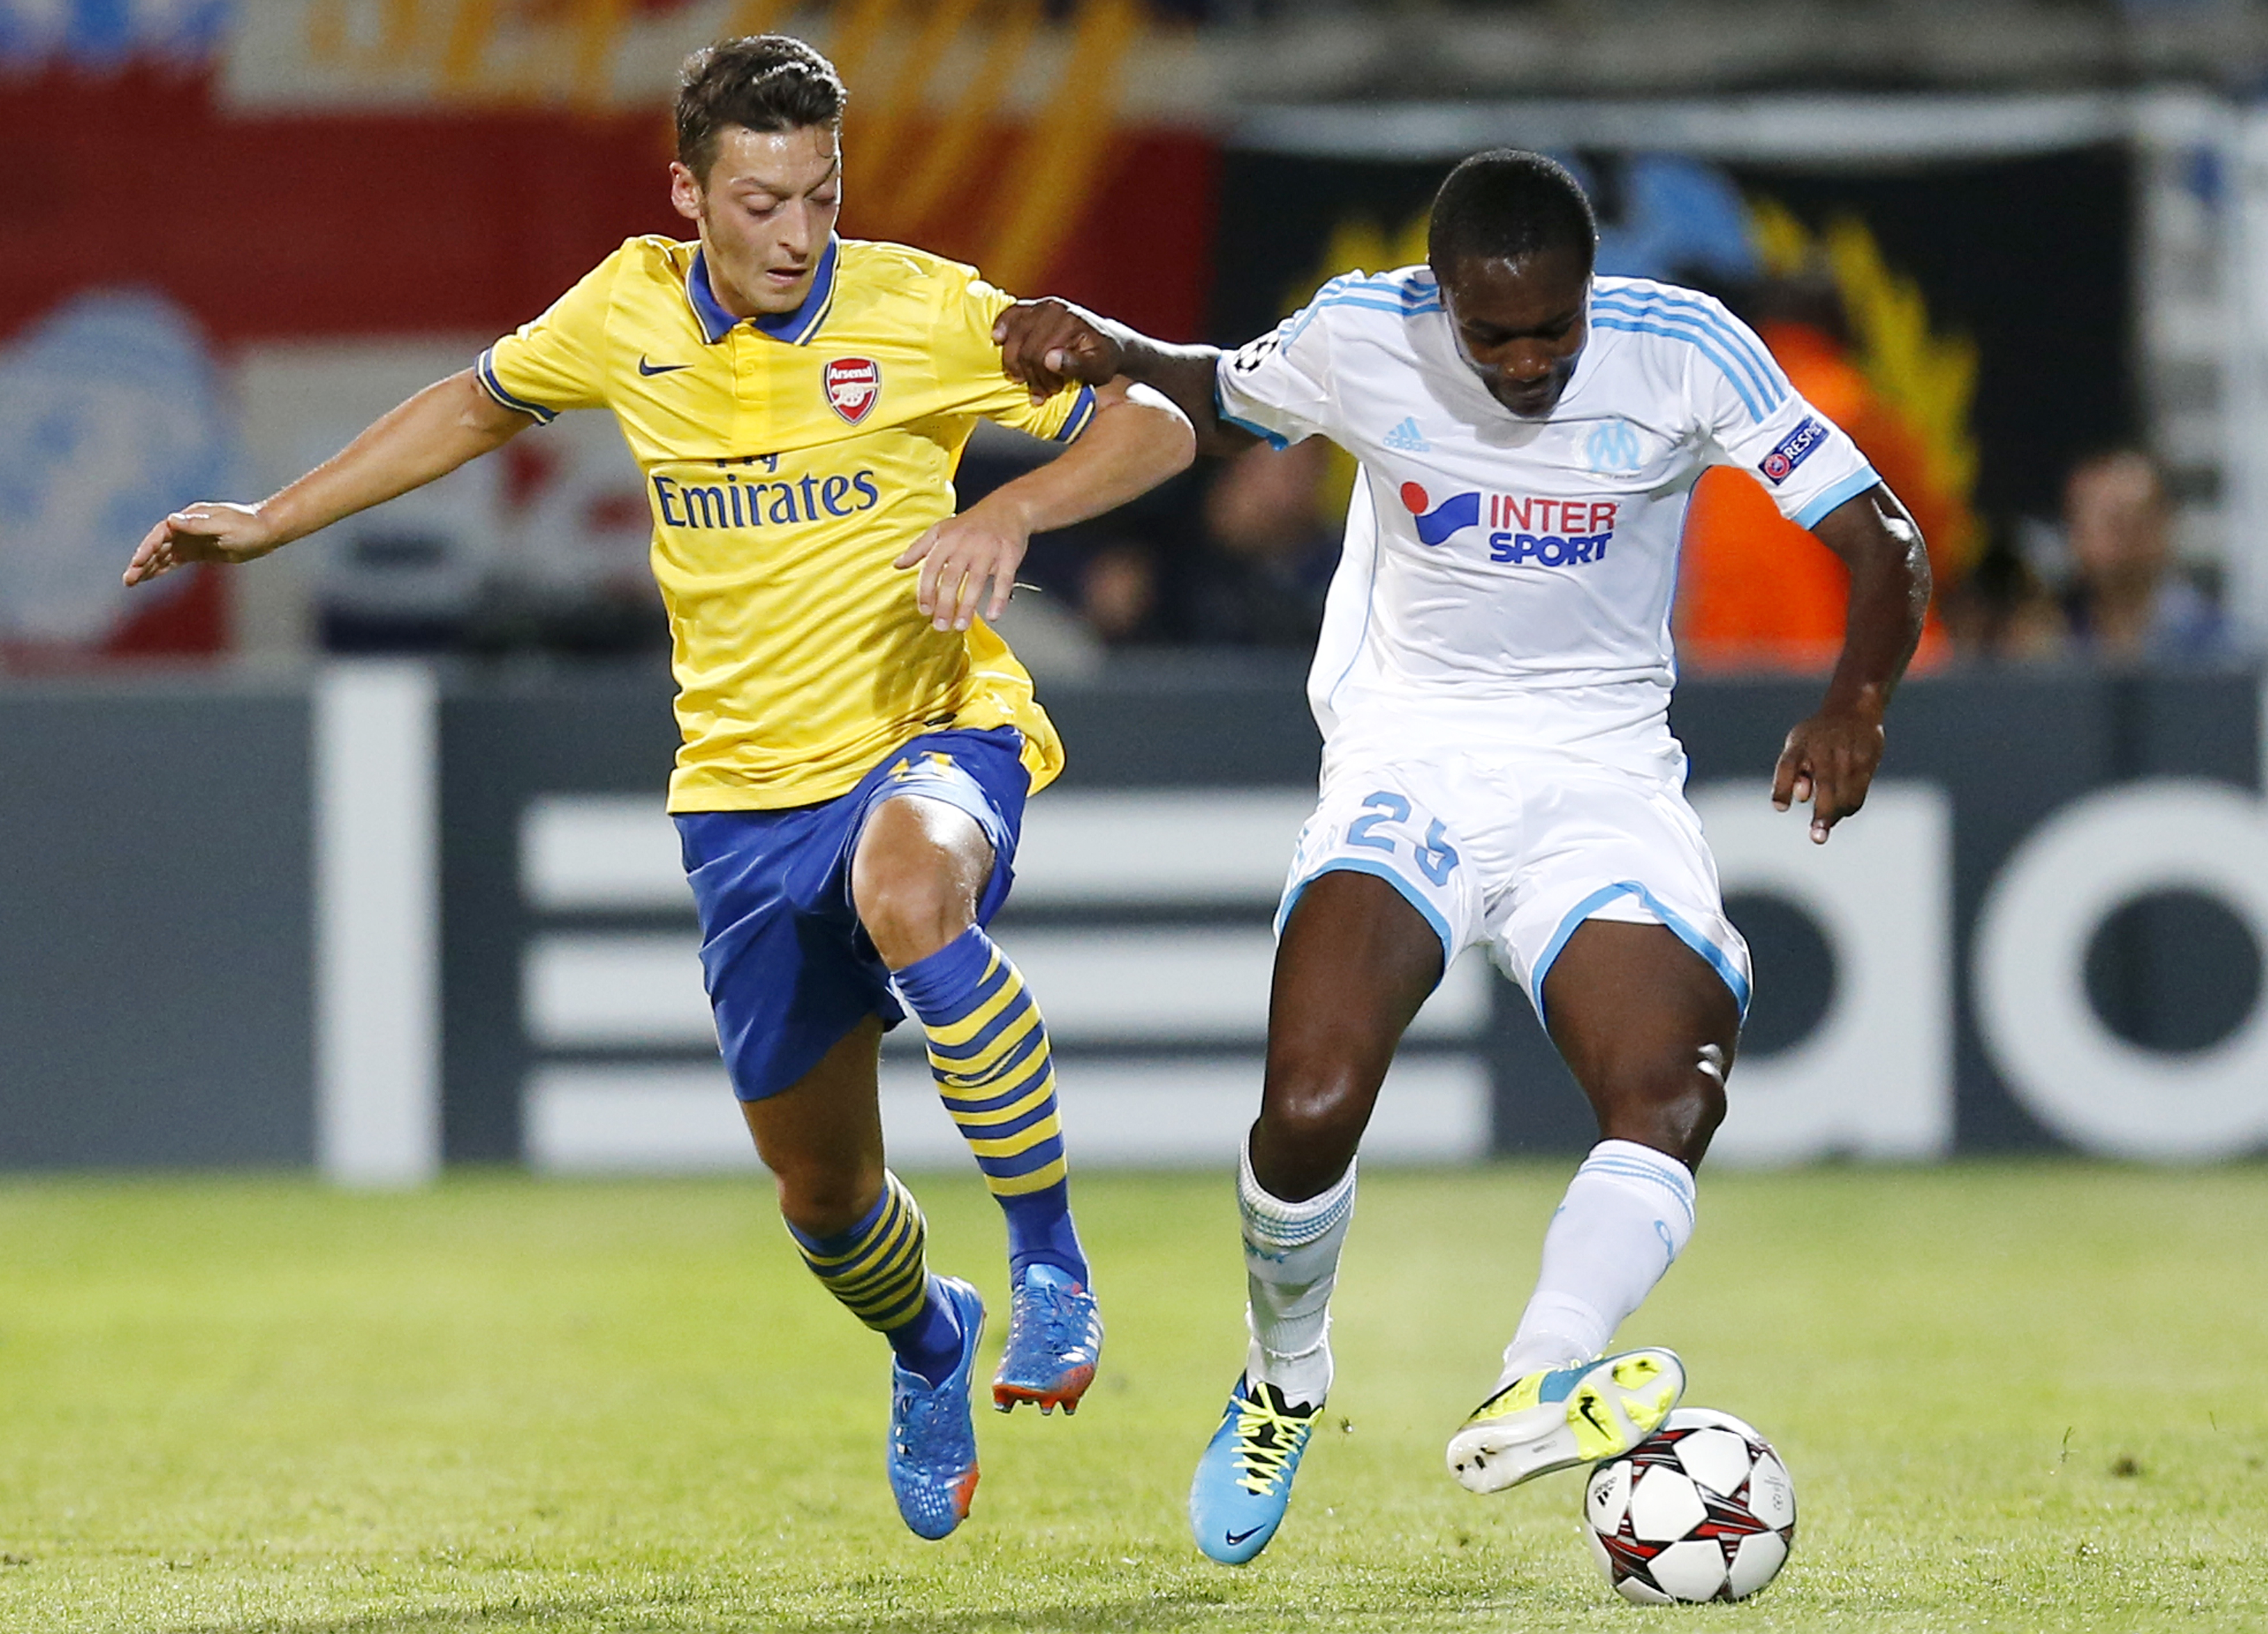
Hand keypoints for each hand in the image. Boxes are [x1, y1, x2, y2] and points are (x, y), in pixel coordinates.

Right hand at [124, 502, 281, 587]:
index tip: (136, 564)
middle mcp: (186, 527)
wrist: (267, 531)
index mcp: (190, 518)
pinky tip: (149, 577)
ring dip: (147, 567)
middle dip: (142, 562)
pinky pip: (175, 561)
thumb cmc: (249, 527)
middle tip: (127, 580)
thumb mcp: (225, 526)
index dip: (147, 549)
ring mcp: (191, 539)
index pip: (162, 534)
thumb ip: (198, 525)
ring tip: (131, 582)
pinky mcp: (199, 551)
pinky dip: (162, 568)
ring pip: (164, 555)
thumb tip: (171, 520)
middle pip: (158, 546)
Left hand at [894, 496, 1030, 631]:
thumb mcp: (941, 530)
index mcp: (946, 539)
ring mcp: (988, 549)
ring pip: (975, 581)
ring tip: (961, 625)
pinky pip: (1003, 579)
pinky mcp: (1008, 555)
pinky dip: (998, 598)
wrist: (1007, 508)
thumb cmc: (972, 523)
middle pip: (951, 578)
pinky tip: (993, 614)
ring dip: (968, 606)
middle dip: (945, 605)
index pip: (931, 568)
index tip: (924, 609)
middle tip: (941, 625)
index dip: (926, 591)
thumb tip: (898, 564)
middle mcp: (965, 544)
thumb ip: (919, 549)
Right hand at [994, 298, 1125, 404]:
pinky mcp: (1034, 308)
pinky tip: (997, 339)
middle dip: (1031, 375)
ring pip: (1015, 337)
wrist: (1109, 342)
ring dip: (1015, 362)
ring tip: (1024, 378)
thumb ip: (1077, 365)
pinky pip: (1011, 314)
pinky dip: (1002, 326)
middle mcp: (1054, 310)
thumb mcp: (1098, 368)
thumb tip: (1050, 360)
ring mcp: (1042, 306)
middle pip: (1027, 349)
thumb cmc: (1103, 358)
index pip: (1041, 356)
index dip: (1041, 379)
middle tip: (1041, 391)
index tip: (1051, 392)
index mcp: (1071, 322)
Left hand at [1772, 706, 1884, 843]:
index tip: (1780, 808)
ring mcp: (1848, 752)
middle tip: (1817, 838)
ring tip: (1824, 826)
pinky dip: (1851, 805)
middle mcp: (1824, 747)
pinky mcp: (1868, 758)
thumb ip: (1793, 772)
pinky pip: (1860, 790)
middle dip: (1822, 813)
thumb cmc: (1816, 737)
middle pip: (1825, 784)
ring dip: (1837, 814)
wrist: (1853, 709)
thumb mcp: (1797, 745)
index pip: (1787, 765)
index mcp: (1800, 743)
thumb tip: (1802, 797)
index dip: (1782, 787)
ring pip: (1846, 792)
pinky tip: (1843, 812)